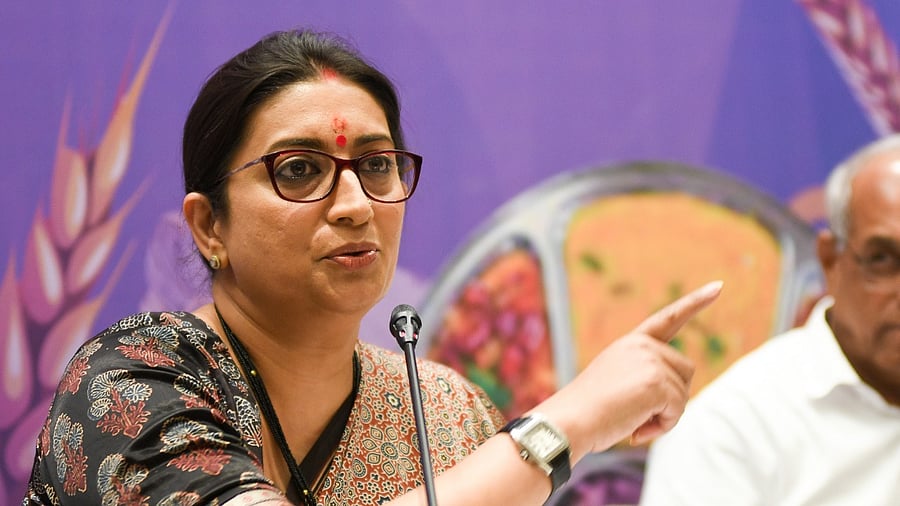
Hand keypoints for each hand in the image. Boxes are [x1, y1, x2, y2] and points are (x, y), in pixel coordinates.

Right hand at [536, 280, 722, 460]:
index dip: (695, 303)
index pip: (668, 319)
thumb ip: (645, 379)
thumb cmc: (588, 412)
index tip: (718, 286)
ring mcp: (651, 361)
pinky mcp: (658, 382)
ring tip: (632, 421)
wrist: (569, 420)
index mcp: (631, 344)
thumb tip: (676, 397)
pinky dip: (662, 426)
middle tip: (637, 414)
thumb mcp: (616, 385)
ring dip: (665, 415)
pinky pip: (677, 411)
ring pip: (683, 394)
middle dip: (671, 398)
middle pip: (685, 372)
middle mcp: (643, 346)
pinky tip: (635, 428)